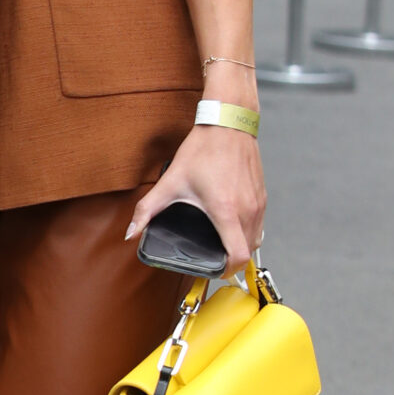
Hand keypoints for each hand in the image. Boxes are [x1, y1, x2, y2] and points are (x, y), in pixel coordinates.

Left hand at [126, 126, 265, 267]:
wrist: (228, 124)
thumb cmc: (203, 150)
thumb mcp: (170, 181)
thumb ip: (147, 209)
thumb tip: (131, 232)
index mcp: (226, 211)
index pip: (238, 257)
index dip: (226, 270)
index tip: (213, 268)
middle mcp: (247, 210)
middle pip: (248, 253)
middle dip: (230, 261)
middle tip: (211, 259)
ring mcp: (258, 204)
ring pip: (256, 240)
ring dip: (240, 247)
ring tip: (220, 244)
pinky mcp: (262, 197)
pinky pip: (259, 225)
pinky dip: (247, 232)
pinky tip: (230, 226)